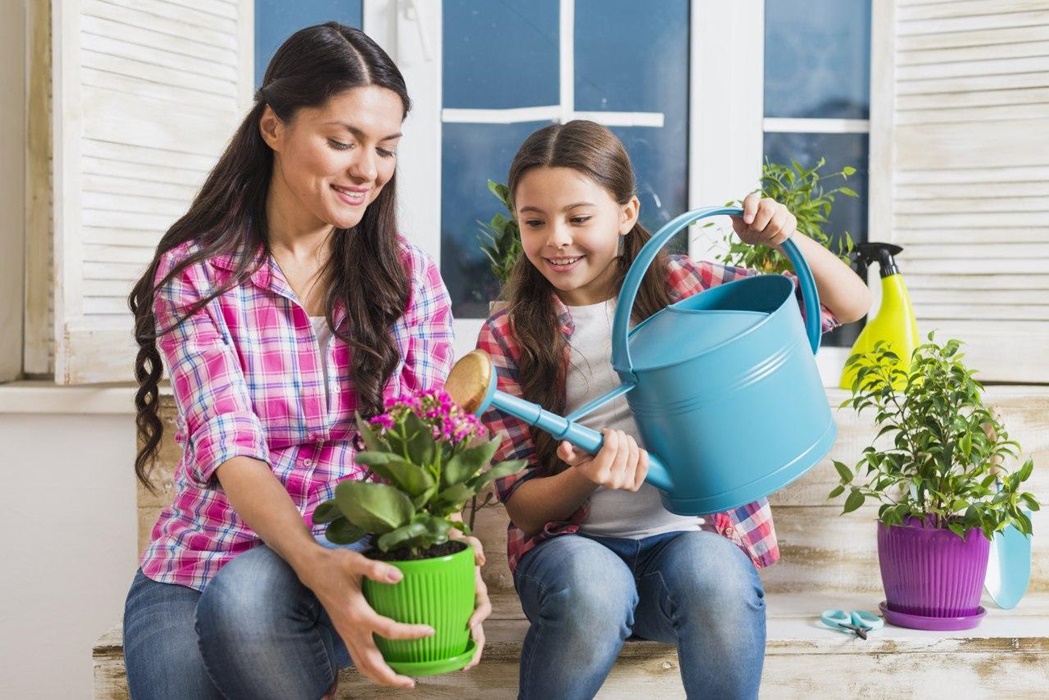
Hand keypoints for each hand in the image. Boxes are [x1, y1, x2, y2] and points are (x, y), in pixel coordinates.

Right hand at [300, 547, 433, 688]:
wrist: (312, 569)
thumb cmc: (334, 564)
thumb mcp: (355, 561)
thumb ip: (376, 569)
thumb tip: (399, 576)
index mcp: (357, 613)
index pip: (389, 631)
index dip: (411, 633)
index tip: (429, 631)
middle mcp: (351, 629)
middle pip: (371, 663)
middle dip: (391, 677)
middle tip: (411, 683)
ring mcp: (346, 633)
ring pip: (362, 666)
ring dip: (380, 678)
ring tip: (399, 682)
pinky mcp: (344, 633)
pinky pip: (356, 659)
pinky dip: (370, 669)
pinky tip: (381, 668)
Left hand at [448, 531, 490, 670]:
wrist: (439, 541)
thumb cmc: (454, 542)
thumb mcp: (466, 540)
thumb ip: (475, 545)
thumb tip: (480, 561)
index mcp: (476, 589)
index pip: (483, 606)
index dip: (479, 617)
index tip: (469, 624)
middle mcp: (468, 602)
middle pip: (478, 629)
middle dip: (476, 647)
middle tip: (469, 662)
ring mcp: (457, 608)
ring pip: (466, 634)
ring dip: (465, 652)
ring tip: (459, 666)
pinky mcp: (443, 610)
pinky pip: (448, 629)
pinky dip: (448, 644)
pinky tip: (439, 656)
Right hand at [557, 429, 648, 490]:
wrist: (596, 475)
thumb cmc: (586, 461)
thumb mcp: (573, 456)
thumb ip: (565, 451)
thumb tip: (564, 446)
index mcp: (596, 475)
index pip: (611, 448)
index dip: (611, 434)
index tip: (606, 432)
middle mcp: (611, 483)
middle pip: (624, 450)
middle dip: (620, 435)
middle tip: (615, 433)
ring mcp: (624, 485)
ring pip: (634, 454)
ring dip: (629, 441)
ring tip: (621, 440)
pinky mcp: (634, 485)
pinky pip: (644, 464)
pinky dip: (641, 453)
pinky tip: (632, 449)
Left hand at [731, 193, 796, 247]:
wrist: (769, 238)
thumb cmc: (752, 232)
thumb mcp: (742, 229)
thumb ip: (737, 221)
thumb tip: (732, 213)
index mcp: (753, 202)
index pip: (752, 199)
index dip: (750, 210)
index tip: (747, 221)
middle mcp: (768, 202)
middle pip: (767, 210)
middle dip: (759, 226)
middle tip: (756, 231)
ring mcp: (781, 209)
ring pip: (777, 223)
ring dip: (768, 235)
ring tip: (765, 235)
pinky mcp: (791, 219)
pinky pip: (785, 231)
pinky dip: (777, 240)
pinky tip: (774, 238)